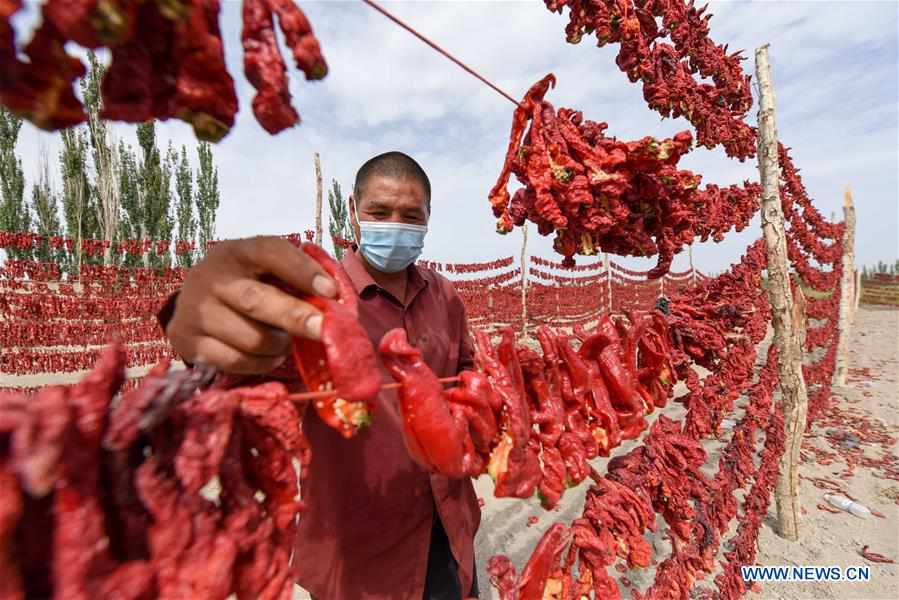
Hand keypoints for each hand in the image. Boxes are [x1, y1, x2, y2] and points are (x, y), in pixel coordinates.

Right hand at [165, 236, 337, 373]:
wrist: (193, 301)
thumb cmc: (246, 282)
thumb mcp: (266, 269)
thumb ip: (297, 276)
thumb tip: (335, 299)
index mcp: (237, 252)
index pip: (270, 252)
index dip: (302, 271)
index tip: (331, 291)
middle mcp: (211, 277)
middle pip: (257, 300)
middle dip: (295, 317)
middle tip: (323, 330)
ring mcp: (196, 310)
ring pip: (250, 338)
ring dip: (279, 346)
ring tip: (286, 342)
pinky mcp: (187, 341)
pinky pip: (235, 362)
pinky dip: (261, 364)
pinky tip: (268, 356)